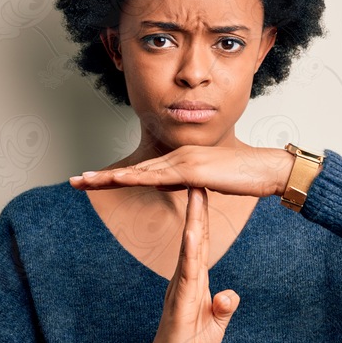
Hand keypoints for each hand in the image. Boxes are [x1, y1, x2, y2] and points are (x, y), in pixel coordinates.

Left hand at [69, 144, 294, 197]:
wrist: (266, 169)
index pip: (140, 171)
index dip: (114, 177)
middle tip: (74, 181)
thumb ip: (186, 183)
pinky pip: (159, 176)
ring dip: (109, 177)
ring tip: (84, 182)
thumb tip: (166, 185)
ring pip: (139, 171)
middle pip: (133, 169)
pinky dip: (136, 178)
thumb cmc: (243, 177)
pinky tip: (118, 181)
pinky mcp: (193, 170)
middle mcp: (177, 156)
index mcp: (179, 160)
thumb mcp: (207, 183)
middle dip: (102, 176)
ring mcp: (183, 161)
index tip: (91, 182)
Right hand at [141, 187, 239, 342]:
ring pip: (189, 250)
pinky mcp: (180, 303)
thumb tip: (230, 294)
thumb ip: (223, 308)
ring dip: (193, 222)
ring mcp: (181, 289)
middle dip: (197, 208)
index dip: (203, 218)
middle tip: (198, 178)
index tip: (204, 192)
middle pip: (194, 238)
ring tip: (196, 196)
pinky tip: (191, 235)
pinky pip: (186, 274)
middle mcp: (185, 279)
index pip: (200, 243)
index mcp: (195, 280)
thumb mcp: (215, 327)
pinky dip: (189, 253)